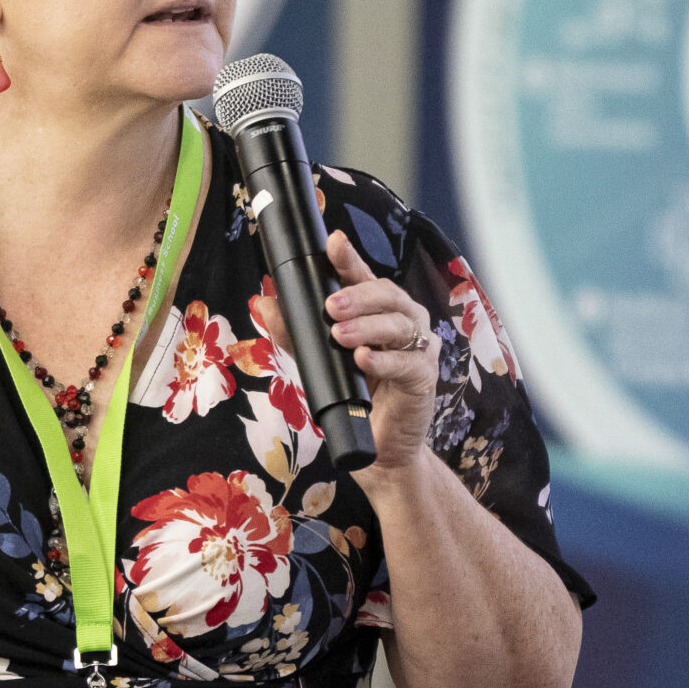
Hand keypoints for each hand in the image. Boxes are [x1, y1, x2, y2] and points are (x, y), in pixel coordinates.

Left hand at [257, 229, 438, 473]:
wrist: (379, 445)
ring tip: (341, 334)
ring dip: (368, 326)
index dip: (350, 258)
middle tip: (331, 305)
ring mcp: (417, 347)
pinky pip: (407, 362)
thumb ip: (294, 331)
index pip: (363, 276)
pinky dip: (384, 361)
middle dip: (358, 296)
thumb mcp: (318, 359)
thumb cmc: (354, 394)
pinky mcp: (424, 376)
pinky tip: (364, 360)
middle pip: (387, 294)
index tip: (334, 242)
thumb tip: (265, 302)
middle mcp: (402, 321)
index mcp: (377, 310)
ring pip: (399, 324)